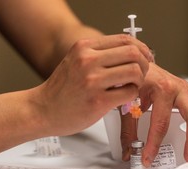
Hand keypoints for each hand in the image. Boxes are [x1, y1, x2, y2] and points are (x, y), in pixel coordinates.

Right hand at [35, 34, 151, 135]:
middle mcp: (88, 60)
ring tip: (132, 86)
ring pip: (135, 72)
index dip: (142, 49)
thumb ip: (100, 56)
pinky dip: (132, 95)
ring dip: (139, 80)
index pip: (125, 40)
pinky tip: (124, 98)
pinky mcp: (98, 101)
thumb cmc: (61, 89)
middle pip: (134, 53)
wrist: (41, 110)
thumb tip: (130, 55)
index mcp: (85, 48)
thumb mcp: (76, 61)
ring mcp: (93, 80)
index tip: (146, 58)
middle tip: (142, 74)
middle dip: (145, 64)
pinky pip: (129, 92)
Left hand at [120, 63, 187, 165]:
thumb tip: (129, 151)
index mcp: (162, 89)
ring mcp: (185, 88)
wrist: (136, 61)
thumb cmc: (132, 77)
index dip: (154, 145)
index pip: (160, 124)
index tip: (148, 158)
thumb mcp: (127, 104)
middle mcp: (177, 87)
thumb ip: (128, 130)